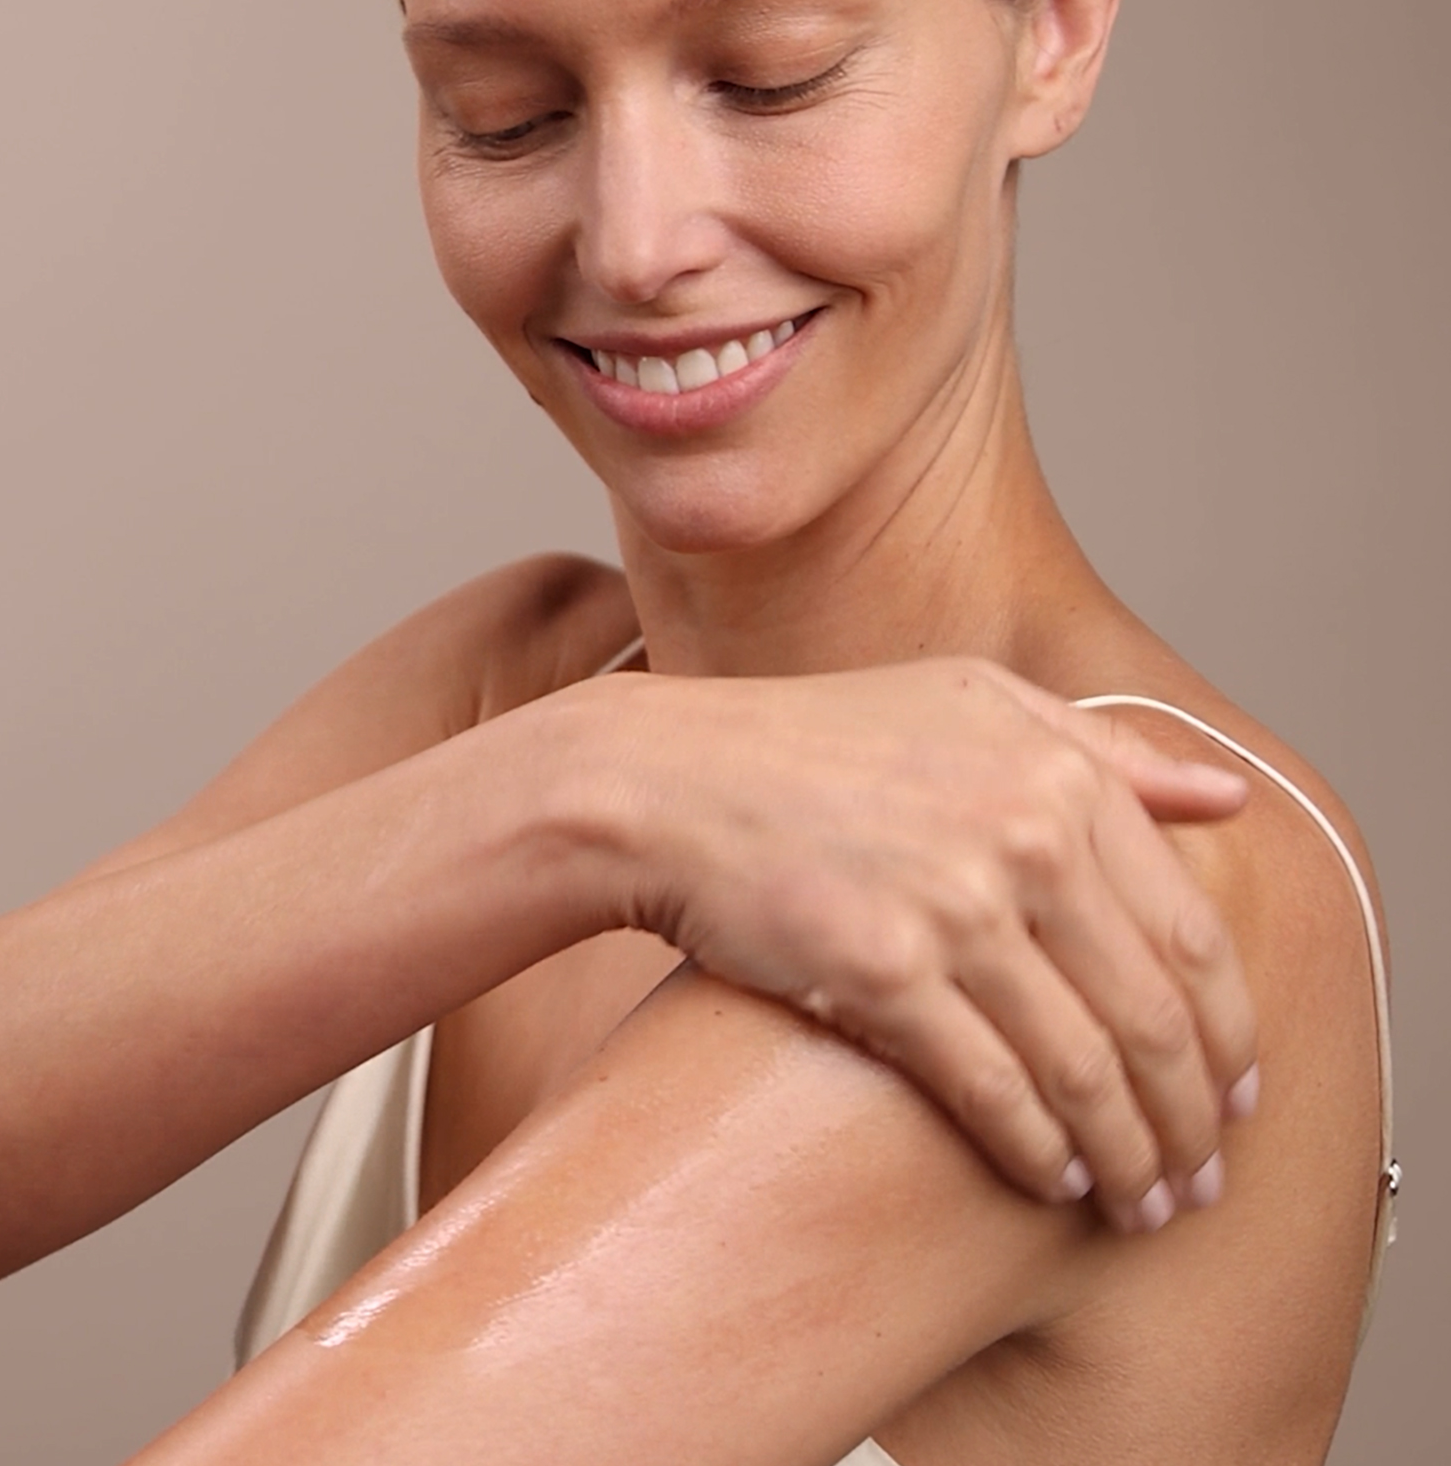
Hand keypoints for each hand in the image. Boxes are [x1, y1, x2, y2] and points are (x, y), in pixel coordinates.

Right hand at [609, 657, 1257, 1232]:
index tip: (1237, 1097)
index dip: (1228, 1036)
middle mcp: (1022, 838)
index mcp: (1059, 775)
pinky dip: (1040, 1153)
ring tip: (1143, 1203)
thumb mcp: (973, 701)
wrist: (669, 781)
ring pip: (1082, 1068)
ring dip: (1128, 1155)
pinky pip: (993, 1090)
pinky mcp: (880, 972)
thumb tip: (1229, 796)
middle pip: (1153, 1017)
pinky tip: (1055, 1182)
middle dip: (1191, 1120)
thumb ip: (1107, 748)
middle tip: (1201, 1180)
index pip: (1193, 937)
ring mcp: (952, 906)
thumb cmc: (816, 742)